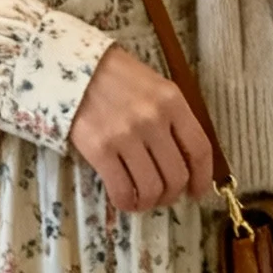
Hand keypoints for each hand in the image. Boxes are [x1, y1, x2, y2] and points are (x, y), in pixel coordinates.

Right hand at [69, 45, 214, 210]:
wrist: (70, 69)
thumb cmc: (115, 79)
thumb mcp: (153, 87)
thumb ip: (171, 119)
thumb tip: (183, 160)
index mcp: (171, 101)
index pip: (199, 148)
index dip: (202, 178)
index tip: (196, 191)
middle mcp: (153, 119)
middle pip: (177, 175)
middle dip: (173, 195)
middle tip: (164, 197)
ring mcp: (126, 135)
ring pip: (152, 188)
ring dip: (150, 202)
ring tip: (143, 200)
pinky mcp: (101, 149)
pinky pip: (122, 190)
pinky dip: (127, 203)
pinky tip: (125, 200)